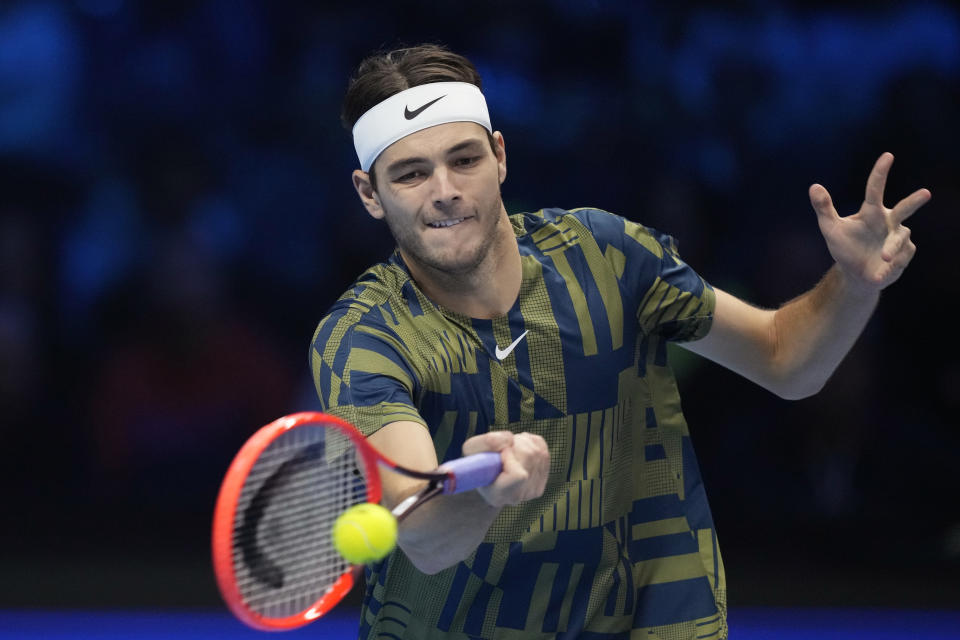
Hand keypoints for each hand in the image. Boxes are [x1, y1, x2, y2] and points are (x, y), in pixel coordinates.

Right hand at [462, 430, 549, 507]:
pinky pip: (542, 450)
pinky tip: (519, 449)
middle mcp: (518, 496)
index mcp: (498, 495)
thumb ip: (487, 442)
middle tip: (504, 447)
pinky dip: (531, 443)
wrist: (486, 478)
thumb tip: (510, 439)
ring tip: (509, 449)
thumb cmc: (477, 464)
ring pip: (537, 452)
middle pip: (530, 457)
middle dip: (516, 444)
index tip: (500, 453)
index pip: (518, 475)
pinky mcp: (541, 481)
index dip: (509, 456)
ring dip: (523, 442)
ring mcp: (532, 491)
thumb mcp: (471, 450)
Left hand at [809, 152, 929, 292]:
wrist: (855, 274)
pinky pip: (900, 258)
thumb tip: (814, 186)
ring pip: (899, 239)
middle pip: (903, 209)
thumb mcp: (830, 228)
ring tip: (884, 257)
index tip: (888, 156)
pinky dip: (889, 267)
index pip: (875, 190)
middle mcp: (888, 222)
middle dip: (914, 202)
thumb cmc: (845, 247)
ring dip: (891, 248)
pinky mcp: (904, 255)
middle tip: (926, 193)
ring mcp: (898, 238)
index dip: (880, 173)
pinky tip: (880, 274)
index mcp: (871, 212)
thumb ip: (823, 208)